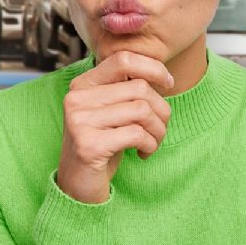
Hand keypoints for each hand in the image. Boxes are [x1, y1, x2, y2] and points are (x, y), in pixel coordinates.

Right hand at [57, 51, 173, 203]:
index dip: (154, 68)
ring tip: (152, 142)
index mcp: (83, 84)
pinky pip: (137, 134)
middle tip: (159, 129)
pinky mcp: (88, 145)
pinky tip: (143, 153)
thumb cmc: (104, 143)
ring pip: (142, 111)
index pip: (124, 59)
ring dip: (158, 130)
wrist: (79, 185)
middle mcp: (77, 98)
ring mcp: (79, 121)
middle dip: (161, 110)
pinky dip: (150, 144)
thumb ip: (128, 89)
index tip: (168, 85)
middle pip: (140, 88)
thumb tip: (163, 74)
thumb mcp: (114, 111)